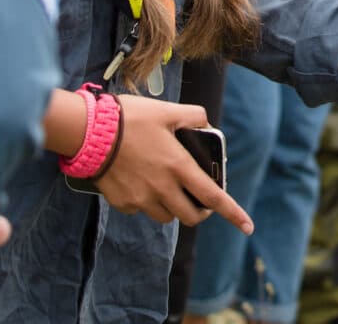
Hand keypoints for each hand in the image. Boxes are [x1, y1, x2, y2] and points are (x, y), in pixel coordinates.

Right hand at [94, 96, 251, 232]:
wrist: (88, 132)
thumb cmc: (130, 119)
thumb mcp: (167, 110)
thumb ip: (193, 116)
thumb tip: (205, 124)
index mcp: (178, 167)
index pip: (213, 197)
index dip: (233, 213)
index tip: (248, 226)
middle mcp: (163, 189)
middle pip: (190, 216)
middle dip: (200, 211)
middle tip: (198, 198)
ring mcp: (141, 199)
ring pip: (166, 216)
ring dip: (173, 207)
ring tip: (167, 186)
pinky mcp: (122, 203)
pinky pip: (141, 209)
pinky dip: (146, 201)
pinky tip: (139, 181)